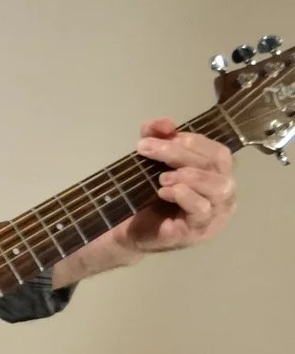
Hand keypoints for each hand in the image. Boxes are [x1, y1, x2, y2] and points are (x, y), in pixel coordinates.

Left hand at [114, 116, 236, 253]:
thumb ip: (157, 136)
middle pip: (216, 165)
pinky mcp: (199, 230)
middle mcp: (223, 193)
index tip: (163, 137)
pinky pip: (202, 208)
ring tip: (161, 177)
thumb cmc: (147, 194)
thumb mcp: (150, 158)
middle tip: (146, 149)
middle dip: (179, 152)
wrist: (130, 228)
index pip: (218, 151)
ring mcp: (215, 214)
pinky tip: (163, 192)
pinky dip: (182, 195)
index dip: (192, 140)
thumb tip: (165, 123)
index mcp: (217, 174)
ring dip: (187, 175)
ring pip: (218, 186)